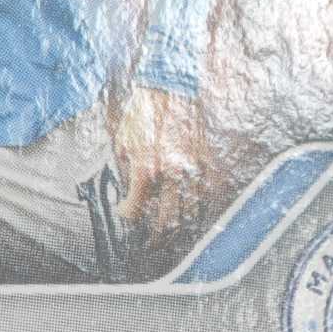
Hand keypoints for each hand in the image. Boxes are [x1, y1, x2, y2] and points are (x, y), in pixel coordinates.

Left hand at [113, 84, 200, 249]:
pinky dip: (203, 207)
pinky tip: (196, 214)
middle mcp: (171, 175)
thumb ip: (126, 167)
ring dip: (181, 228)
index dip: (127, 216)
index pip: (136, 210)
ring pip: (191, 212)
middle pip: (166, 221)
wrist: (169, 86)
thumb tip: (128, 186)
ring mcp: (192, 169)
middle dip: (155, 238)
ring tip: (173, 236)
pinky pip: (209, 193)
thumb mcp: (123, 140)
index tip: (125, 214)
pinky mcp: (207, 161)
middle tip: (150, 245)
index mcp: (146, 170)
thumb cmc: (144, 111)